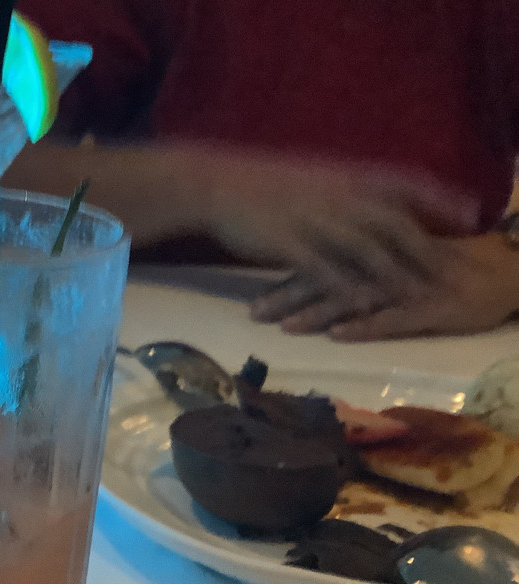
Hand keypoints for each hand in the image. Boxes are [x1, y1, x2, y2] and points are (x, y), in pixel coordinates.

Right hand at [180, 145, 478, 299]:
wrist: (213, 184)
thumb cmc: (259, 184)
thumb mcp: (310, 178)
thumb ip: (342, 189)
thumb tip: (368, 200)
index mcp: (343, 178)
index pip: (404, 186)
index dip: (439, 200)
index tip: (471, 214)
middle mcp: (335, 197)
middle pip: (393, 223)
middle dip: (427, 248)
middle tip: (455, 270)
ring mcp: (312, 220)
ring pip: (364, 250)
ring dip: (394, 274)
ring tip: (419, 297)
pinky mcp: (287, 243)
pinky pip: (323, 270)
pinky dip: (345, 288)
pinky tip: (360, 306)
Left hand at [249, 232, 518, 339]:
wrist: (507, 269)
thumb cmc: (443, 267)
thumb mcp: (393, 260)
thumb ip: (354, 264)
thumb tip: (308, 276)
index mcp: (372, 250)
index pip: (320, 261)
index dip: (284, 277)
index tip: (251, 295)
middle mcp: (384, 264)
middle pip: (327, 279)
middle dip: (287, 298)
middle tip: (254, 315)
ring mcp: (407, 285)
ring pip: (354, 297)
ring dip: (316, 312)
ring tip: (285, 326)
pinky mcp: (431, 307)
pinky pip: (393, 318)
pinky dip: (364, 326)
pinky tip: (338, 335)